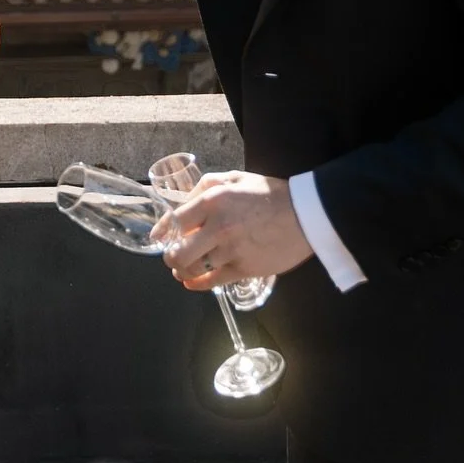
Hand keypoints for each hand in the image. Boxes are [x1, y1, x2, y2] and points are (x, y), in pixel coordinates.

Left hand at [156, 171, 313, 289]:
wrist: (306, 214)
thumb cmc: (270, 194)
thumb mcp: (235, 178)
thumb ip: (206, 187)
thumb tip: (185, 202)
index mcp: (213, 201)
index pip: (175, 221)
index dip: (162, 232)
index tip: (157, 238)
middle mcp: (218, 227)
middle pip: (178, 252)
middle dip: (171, 256)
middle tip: (173, 254)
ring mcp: (231, 251)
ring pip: (193, 269)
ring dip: (183, 271)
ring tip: (182, 268)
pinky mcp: (244, 269)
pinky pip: (212, 282)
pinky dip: (198, 285)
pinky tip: (192, 283)